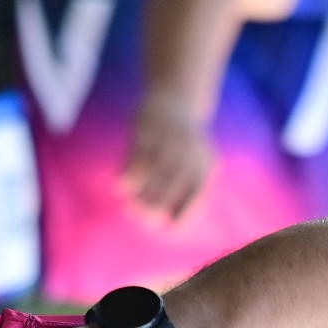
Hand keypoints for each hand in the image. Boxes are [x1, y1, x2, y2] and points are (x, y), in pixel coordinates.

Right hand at [123, 91, 214, 222]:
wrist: (175, 98)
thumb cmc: (183, 145)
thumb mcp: (196, 166)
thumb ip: (187, 195)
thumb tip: (168, 227)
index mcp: (206, 168)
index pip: (194, 205)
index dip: (178, 222)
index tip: (162, 229)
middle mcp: (190, 155)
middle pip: (169, 193)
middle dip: (152, 212)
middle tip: (140, 219)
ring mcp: (167, 141)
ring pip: (150, 178)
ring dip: (137, 198)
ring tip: (130, 207)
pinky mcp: (146, 130)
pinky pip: (134, 162)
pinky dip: (127, 179)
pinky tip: (121, 188)